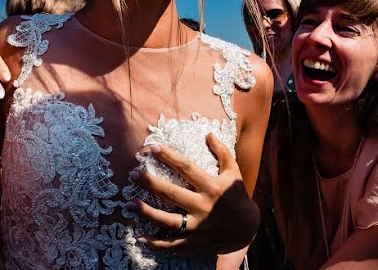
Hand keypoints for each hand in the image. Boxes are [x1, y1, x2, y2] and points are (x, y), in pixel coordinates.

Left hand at [126, 133, 259, 252]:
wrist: (248, 228)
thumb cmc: (237, 196)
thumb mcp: (233, 172)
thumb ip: (222, 152)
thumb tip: (208, 134)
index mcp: (211, 186)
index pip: (187, 168)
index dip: (169, 157)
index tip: (153, 148)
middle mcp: (203, 206)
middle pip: (172, 193)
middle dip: (151, 183)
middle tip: (133, 174)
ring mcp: (197, 225)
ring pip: (168, 220)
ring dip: (147, 213)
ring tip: (129, 204)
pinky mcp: (194, 241)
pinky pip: (172, 244)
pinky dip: (156, 243)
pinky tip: (141, 237)